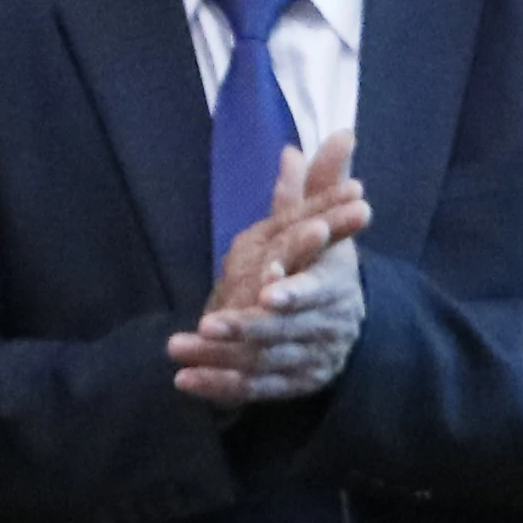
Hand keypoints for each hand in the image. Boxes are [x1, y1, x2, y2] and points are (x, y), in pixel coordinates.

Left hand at [172, 130, 370, 404]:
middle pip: (287, 329)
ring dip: (222, 360)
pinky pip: (255, 389)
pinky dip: (220, 388)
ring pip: (266, 361)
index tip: (266, 292)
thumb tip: (340, 133)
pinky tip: (184, 383)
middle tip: (208, 324)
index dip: (294, 293)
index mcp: (336, 284)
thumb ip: (321, 186)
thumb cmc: (324, 262)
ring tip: (178, 351)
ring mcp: (310, 356)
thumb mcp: (325, 224)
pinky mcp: (292, 382)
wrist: (344, 320)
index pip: (319, 290)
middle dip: (248, 328)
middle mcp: (327, 324)